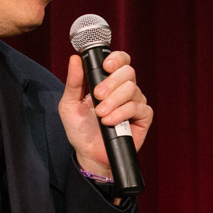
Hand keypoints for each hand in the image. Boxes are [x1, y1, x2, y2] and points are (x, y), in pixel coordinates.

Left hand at [59, 50, 152, 175]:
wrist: (88, 154)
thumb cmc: (80, 130)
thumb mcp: (69, 103)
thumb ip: (73, 82)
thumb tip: (74, 59)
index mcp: (109, 81)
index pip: (121, 60)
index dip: (116, 59)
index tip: (105, 67)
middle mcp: (125, 89)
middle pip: (128, 72)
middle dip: (111, 83)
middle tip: (97, 96)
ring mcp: (136, 102)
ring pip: (132, 89)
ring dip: (113, 101)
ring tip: (101, 114)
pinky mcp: (143, 117)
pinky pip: (137, 108)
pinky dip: (122, 113)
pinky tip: (110, 122)